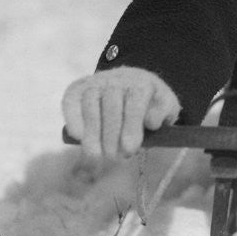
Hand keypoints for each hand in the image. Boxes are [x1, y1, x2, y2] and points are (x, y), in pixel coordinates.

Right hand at [62, 66, 180, 157]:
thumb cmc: (149, 103)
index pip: (135, 102)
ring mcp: (95, 82)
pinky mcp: (77, 88)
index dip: (131, 126)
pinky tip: (78, 137)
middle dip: (112, 135)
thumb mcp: (165, 106)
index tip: (131, 149)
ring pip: (91, 105)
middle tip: (115, 157)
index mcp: (141, 82)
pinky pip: (71, 101)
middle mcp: (117, 79)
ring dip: (92, 133)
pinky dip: (72, 118)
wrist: (131, 84)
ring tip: (96, 155)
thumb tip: (151, 122)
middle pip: (111, 106)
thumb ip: (163, 113)